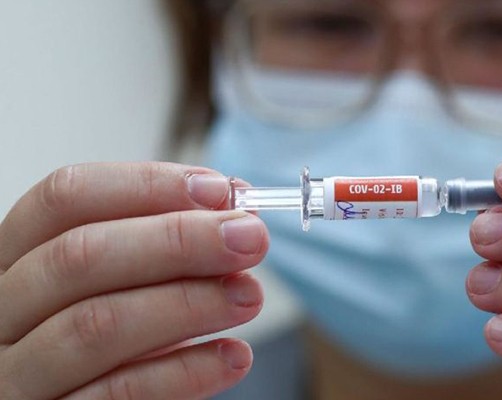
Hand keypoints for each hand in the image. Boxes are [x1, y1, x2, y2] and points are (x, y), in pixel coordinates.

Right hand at [0, 163, 268, 398]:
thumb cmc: (114, 335)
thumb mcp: (129, 281)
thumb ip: (167, 243)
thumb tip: (234, 205)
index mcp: (18, 258)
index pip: (66, 198)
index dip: (146, 186)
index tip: (218, 191)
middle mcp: (5, 311)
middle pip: (79, 257)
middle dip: (178, 240)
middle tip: (250, 238)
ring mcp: (19, 373)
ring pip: (97, 325)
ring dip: (189, 303)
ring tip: (249, 295)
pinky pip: (120, 394)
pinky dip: (185, 372)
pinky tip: (233, 356)